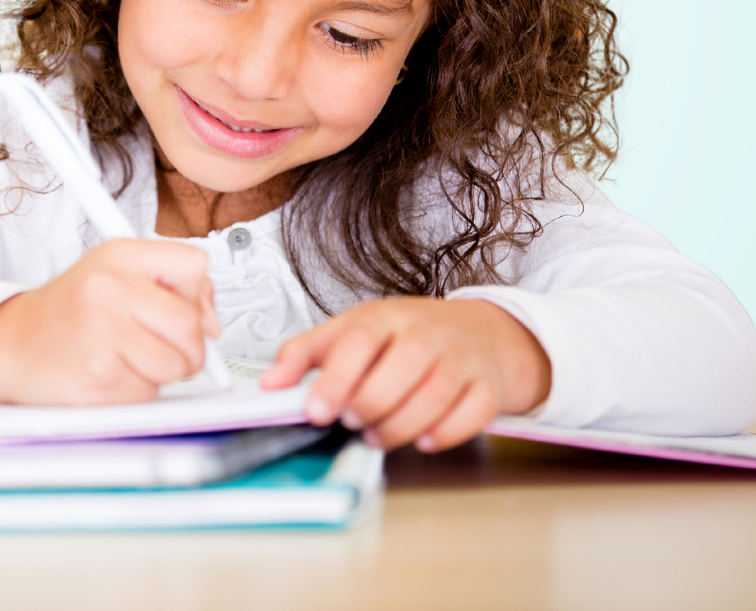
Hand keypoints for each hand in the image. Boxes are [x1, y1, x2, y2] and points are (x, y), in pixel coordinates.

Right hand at [0, 239, 219, 404]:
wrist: (8, 345)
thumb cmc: (67, 312)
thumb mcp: (114, 275)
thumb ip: (171, 287)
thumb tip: (212, 324)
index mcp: (118, 254)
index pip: (195, 265)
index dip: (196, 296)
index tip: (179, 309)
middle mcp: (110, 286)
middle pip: (191, 326)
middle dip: (187, 348)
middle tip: (157, 347)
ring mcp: (103, 331)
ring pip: (177, 364)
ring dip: (161, 373)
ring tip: (126, 359)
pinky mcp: (99, 375)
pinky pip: (149, 393)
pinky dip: (136, 393)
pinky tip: (108, 375)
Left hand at [260, 297, 550, 451]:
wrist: (477, 333)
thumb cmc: (406, 335)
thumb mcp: (350, 331)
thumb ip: (306, 354)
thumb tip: (270, 383)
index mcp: (385, 317)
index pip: (359, 339)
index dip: (335, 377)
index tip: (316, 411)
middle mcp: (425, 333)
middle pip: (401, 369)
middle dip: (369, 406)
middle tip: (351, 422)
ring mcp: (460, 359)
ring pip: (435, 396)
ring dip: (400, 426)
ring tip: (376, 435)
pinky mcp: (486, 387)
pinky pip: (472, 414)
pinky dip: (446, 434)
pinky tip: (423, 439)